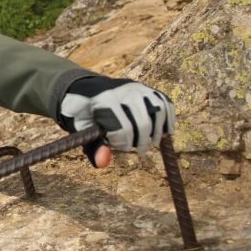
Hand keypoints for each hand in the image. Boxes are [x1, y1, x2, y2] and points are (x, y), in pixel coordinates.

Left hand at [58, 76, 174, 156]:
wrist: (87, 90)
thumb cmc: (85, 114)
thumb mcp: (81, 130)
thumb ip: (92, 146)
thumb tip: (103, 163)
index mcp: (105, 100)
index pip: (123, 127)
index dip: (122, 143)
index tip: (117, 146)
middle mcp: (123, 90)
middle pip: (143, 121)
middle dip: (142, 141)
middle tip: (139, 152)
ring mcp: (136, 87)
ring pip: (158, 111)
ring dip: (158, 131)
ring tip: (153, 143)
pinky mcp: (145, 88)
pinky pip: (164, 102)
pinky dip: (169, 118)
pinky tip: (166, 132)